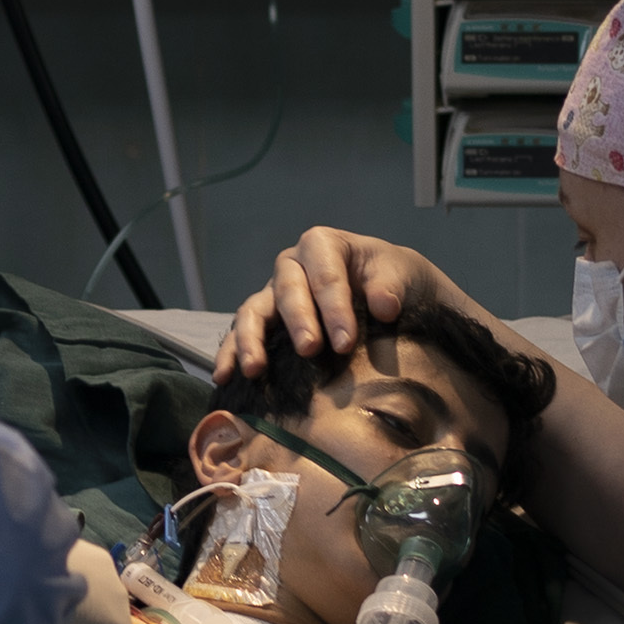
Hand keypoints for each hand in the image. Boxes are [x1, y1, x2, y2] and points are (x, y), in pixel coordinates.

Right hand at [217, 228, 481, 381]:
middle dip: (298, 322)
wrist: (387, 292)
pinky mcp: (264, 321)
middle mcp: (291, 266)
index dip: (333, 307)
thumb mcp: (399, 274)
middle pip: (287, 290)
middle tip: (310, 350)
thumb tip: (384, 306)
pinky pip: (240, 334)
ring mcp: (273, 294)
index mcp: (322, 245)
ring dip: (251, 340)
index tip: (345, 343)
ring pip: (253, 311)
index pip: (324, 274)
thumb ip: (390, 286)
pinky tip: (224, 378)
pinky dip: (230, 354)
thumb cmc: (391, 279)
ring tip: (254, 370)